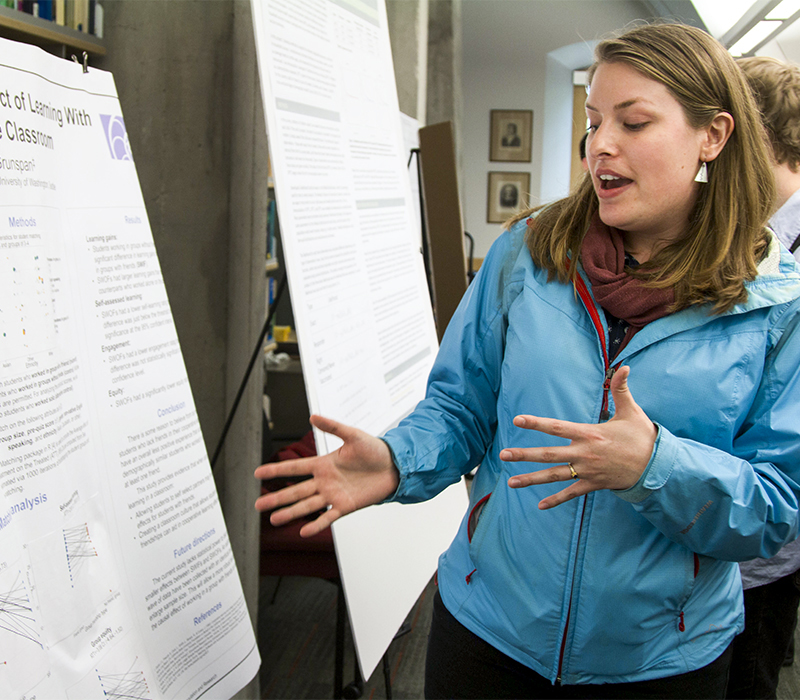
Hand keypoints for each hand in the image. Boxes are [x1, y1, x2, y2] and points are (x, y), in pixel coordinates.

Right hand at [254, 414, 399, 536]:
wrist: (394, 466)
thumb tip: (313, 416)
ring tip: (273, 520)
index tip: (257, 473)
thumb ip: (333, 427)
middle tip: (257, 504)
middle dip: (276, 497)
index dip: (276, 470)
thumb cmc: (374, 450)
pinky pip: (328, 517)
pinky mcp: (346, 506)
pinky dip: (316, 524)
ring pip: (307, 505)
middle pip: (295, 490)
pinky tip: (304, 530)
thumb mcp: (353, 435)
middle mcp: (325, 481)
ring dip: (290, 512)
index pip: (294, 468)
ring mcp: (334, 495)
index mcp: (323, 464)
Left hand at [500, 366, 655, 509]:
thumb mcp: (631, 411)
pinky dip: (556, 500)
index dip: (536, 423)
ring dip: (532, 479)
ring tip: (511, 482)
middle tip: (503, 455)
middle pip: (548, 454)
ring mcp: (587, 471)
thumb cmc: (642, 437)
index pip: (557, 427)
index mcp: (589, 434)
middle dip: (524, 455)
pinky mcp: (593, 484)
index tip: (517, 420)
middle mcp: (584, 454)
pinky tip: (540, 506)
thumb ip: (621, 389)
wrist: (658, 467)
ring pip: (554, 476)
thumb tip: (624, 366)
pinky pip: (571, 493)